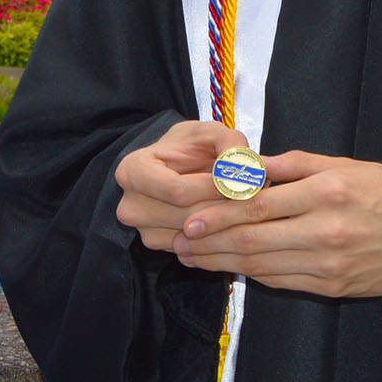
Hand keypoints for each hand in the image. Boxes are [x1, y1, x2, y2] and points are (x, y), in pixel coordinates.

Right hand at [113, 120, 246, 252]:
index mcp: (133, 170)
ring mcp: (142, 229)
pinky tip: (225, 217)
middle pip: (186, 217)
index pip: (178, 191)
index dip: (215, 189)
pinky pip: (194, 248)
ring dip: (223, 223)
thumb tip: (245, 169)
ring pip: (194, 237)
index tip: (242, 182)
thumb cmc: (190, 147)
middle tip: (251, 195)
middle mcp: (131, 204)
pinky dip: (215, 235)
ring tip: (239, 202)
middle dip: (224, 207)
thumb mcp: (212, 132)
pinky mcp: (157, 245)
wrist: (176, 164)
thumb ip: (230, 144)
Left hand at [171, 150, 381, 298]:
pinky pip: (282, 282)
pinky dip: (252, 275)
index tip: (190, 219)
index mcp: (325, 192)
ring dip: (221, 263)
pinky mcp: (333, 287)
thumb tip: (245, 166)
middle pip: (253, 239)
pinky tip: (230, 268)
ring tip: (193, 258)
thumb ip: (290, 165)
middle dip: (209, 243)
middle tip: (180, 242)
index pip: (258, 206)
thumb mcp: (339, 165)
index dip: (218, 215)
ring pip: (262, 265)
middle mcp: (324, 230)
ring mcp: (328, 264)